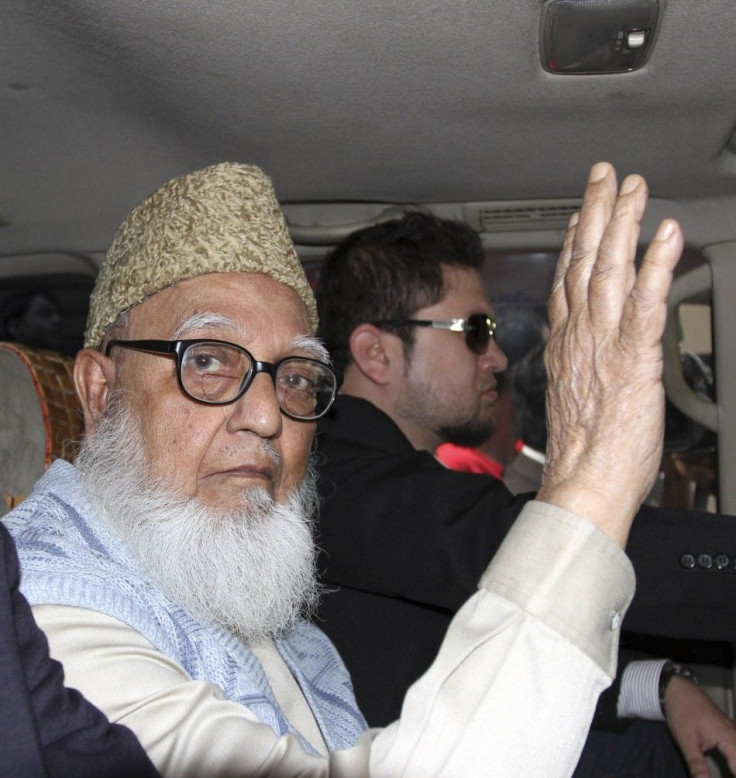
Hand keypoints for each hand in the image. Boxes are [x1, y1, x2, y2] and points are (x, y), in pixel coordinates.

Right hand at [537, 162, 683, 545]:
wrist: (583, 480)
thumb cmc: (582, 450)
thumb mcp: (574, 397)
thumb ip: (581, 362)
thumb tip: (589, 353)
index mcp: (566, 344)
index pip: (566, 282)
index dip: (574, 243)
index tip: (581, 216)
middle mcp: (580, 335)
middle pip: (583, 263)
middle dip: (595, 214)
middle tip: (604, 177)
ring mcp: (604, 342)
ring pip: (609, 270)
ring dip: (622, 224)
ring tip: (633, 188)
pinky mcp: (633, 357)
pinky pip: (646, 303)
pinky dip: (656, 266)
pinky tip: (666, 235)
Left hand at [666, 676, 735, 777]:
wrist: (678, 689)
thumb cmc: (682, 713)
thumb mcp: (686, 741)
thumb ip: (697, 765)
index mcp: (729, 739)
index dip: (734, 776)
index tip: (728, 777)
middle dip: (735, 769)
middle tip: (727, 774)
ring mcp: (734, 732)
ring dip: (735, 764)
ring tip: (728, 772)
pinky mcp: (729, 731)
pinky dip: (735, 759)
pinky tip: (731, 765)